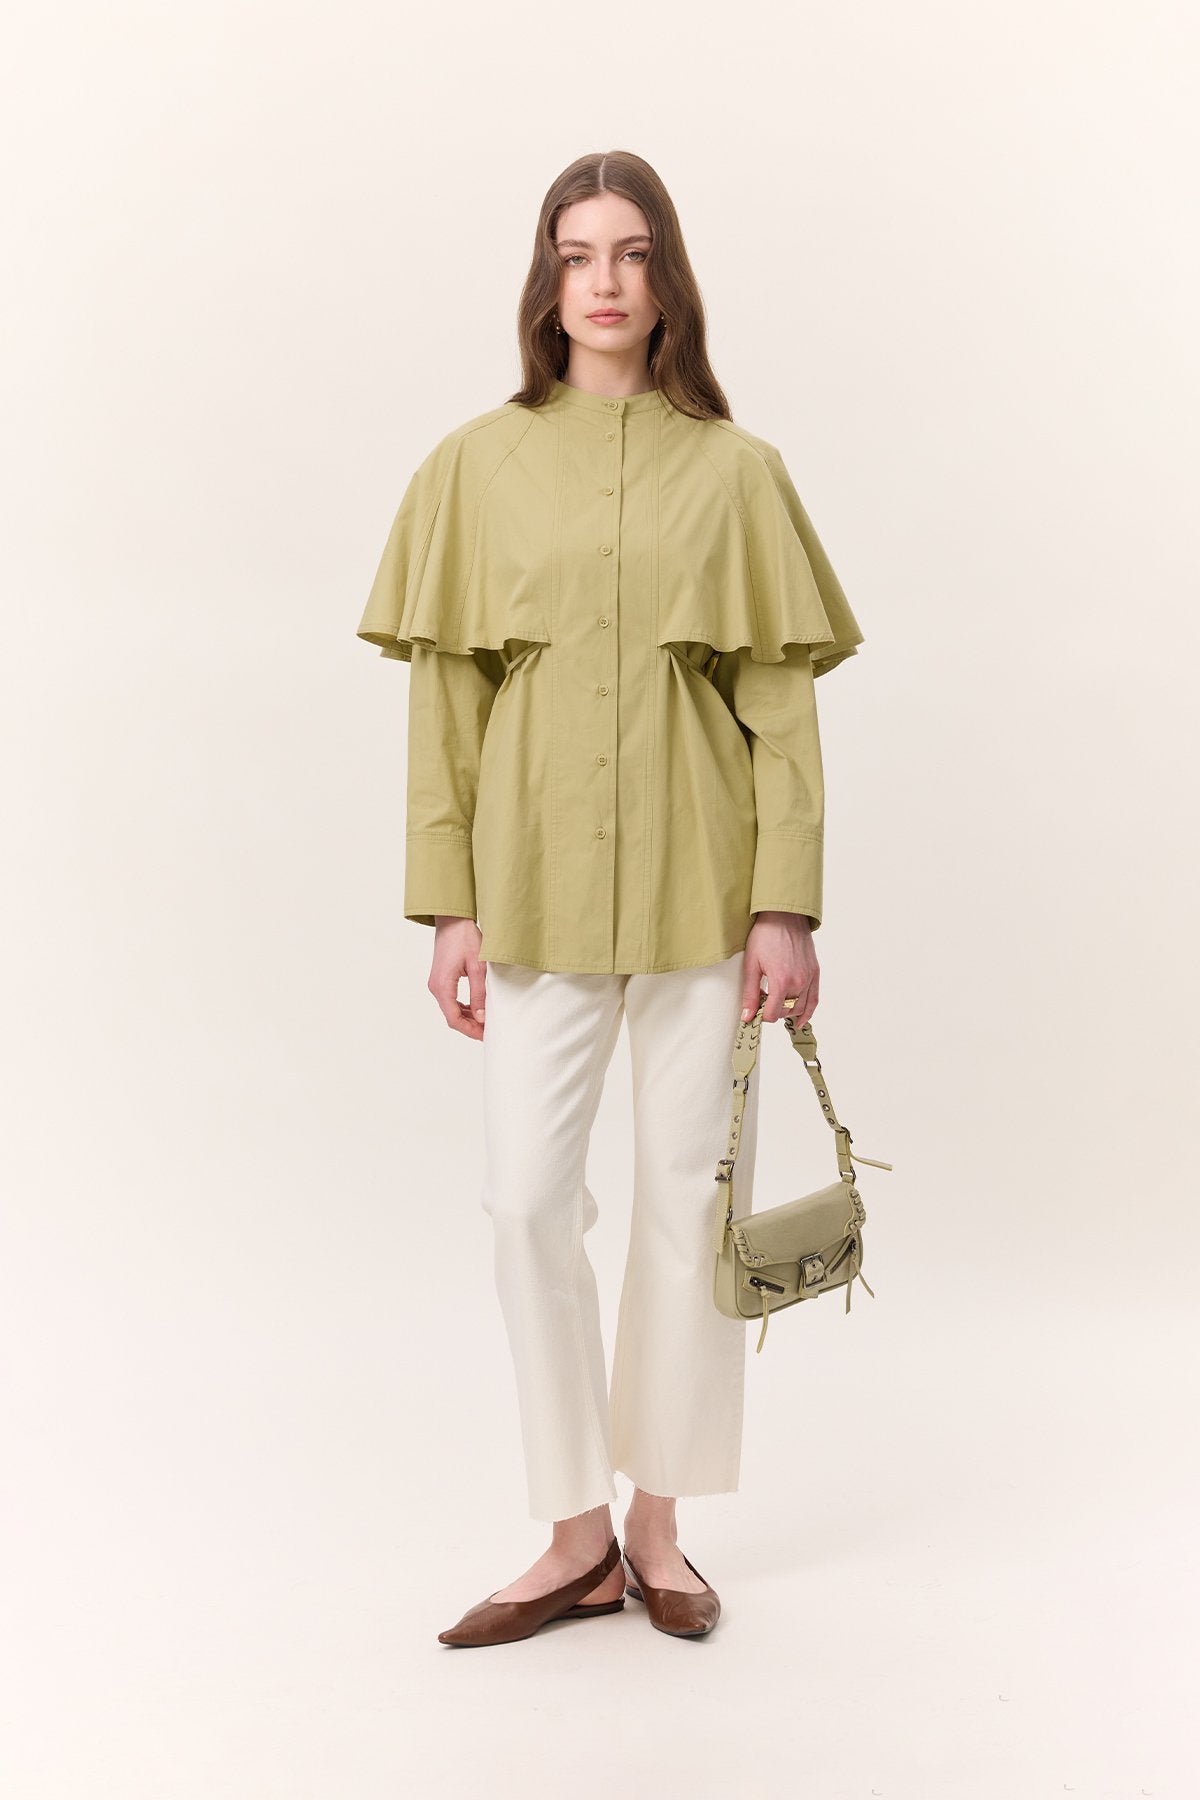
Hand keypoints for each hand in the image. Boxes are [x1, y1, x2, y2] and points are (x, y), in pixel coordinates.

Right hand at [429, 916, 487, 1039]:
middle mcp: (436, 987)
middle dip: (470, 1026)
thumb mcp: (478, 967)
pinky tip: (477, 1009)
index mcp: (442, 986)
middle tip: (489, 1031)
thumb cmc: (464, 938)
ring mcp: (437, 983)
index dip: (470, 1030)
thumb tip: (482, 1017)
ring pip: (451, 1009)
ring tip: (486, 1022)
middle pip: (452, 1017)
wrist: (453, 920)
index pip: (454, 1019)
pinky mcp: (441, 979)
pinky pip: (451, 1000)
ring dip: (468, 1018)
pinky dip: (464, 1008)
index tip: (486, 1035)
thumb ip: (479, 994)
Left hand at [740, 911, 818, 1026]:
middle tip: (763, 1003)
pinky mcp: (815, 973)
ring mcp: (809, 978)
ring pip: (800, 1008)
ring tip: (776, 1006)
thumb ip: (750, 993)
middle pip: (786, 1012)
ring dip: (787, 1011)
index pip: (773, 1014)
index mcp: (781, 981)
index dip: (761, 1015)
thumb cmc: (766, 936)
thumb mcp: (751, 965)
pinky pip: (814, 999)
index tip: (755, 1009)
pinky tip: (800, 1019)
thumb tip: (747, 1016)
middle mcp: (799, 982)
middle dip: (773, 1011)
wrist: (784, 916)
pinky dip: (808, 1011)